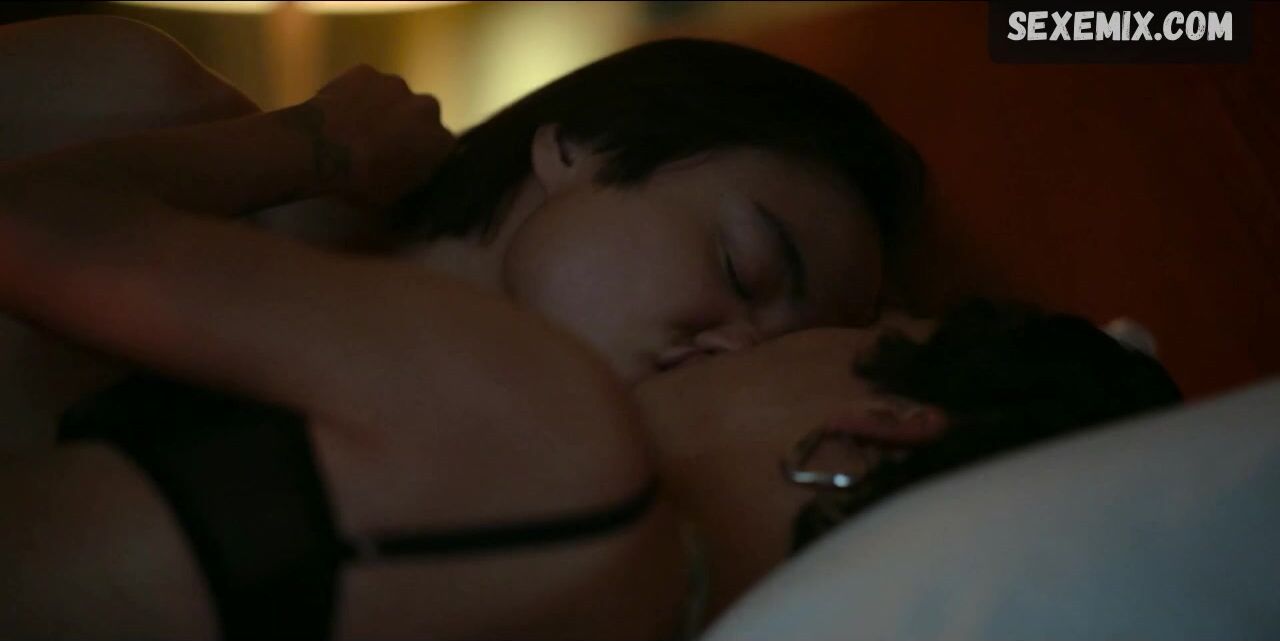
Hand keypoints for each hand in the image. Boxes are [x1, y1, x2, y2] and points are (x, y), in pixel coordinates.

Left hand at [291, 65, 454, 210]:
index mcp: (440, 140)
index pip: (443, 147)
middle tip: (383, 143)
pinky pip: (366, 84)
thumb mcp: (394, 194)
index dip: (425, 154)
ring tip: (358, 126)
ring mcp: (396, 83)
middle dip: (408, 126)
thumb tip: (411, 172)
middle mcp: (427, 106)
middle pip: (422, 115)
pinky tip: (340, 111)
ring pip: (394, 96)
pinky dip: (358, 94)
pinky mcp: (365, 70)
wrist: (318, 150)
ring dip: (383, 107)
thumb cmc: (361, 181)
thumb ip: (412, 177)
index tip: (408, 162)